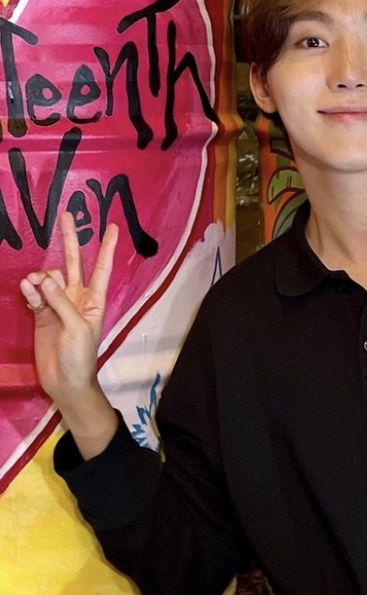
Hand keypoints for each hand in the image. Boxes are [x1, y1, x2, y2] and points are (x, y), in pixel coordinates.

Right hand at [20, 212, 119, 457]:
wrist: (65, 380)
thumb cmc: (81, 355)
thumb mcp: (77, 328)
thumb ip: (61, 303)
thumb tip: (46, 279)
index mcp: (94, 299)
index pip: (102, 267)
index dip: (106, 247)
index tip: (111, 226)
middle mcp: (78, 297)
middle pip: (74, 262)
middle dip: (70, 239)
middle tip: (66, 214)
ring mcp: (58, 304)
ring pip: (48, 278)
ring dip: (40, 278)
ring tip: (33, 285)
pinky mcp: (42, 314)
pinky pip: (35, 295)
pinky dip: (30, 291)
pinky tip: (27, 290)